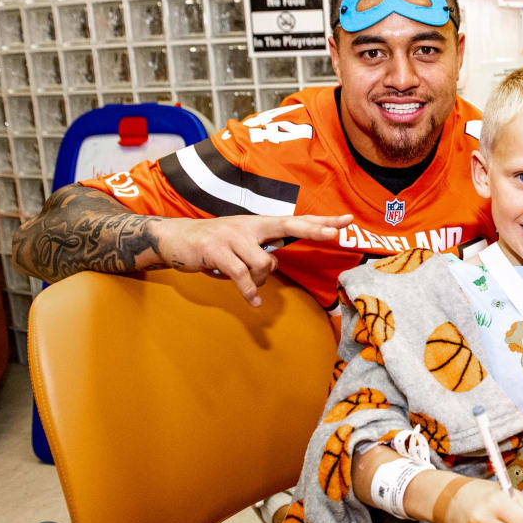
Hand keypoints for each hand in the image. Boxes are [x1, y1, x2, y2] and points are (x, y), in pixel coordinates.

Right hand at [150, 214, 351, 305]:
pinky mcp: (218, 251)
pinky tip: (253, 301)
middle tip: (335, 235)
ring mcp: (234, 236)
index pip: (296, 221)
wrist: (175, 238)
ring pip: (264, 264)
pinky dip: (249, 292)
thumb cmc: (214, 244)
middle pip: (290, 226)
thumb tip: (274, 266)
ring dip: (260, 281)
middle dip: (314, 230)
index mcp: (259, 223)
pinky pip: (242, 276)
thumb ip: (260, 250)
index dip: (322, 222)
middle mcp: (250, 225)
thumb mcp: (241, 242)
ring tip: (249, 284)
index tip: (347, 221)